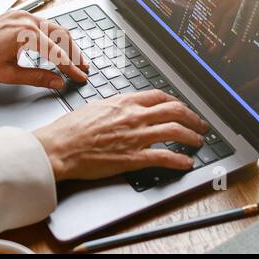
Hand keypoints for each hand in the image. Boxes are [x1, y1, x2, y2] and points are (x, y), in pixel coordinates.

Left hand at [0, 10, 89, 88]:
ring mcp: (23, 15)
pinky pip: (44, 23)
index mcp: (25, 35)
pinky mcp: (19, 15)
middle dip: (75, 52)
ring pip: (55, 27)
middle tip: (84, 67)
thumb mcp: (9, 75)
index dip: (71, 68)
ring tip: (75, 58)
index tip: (80, 77)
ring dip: (67, 42)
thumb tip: (58, 82)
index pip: (57, 53)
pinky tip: (58, 45)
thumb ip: (37, 78)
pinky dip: (55, 34)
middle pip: (62, 35)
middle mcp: (27, 21)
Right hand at [33, 90, 209, 180]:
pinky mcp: (134, 158)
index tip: (182, 107)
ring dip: (192, 137)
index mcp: (124, 102)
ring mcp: (136, 137)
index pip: (160, 96)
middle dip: (193, 117)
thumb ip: (115, 107)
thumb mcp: (95, 107)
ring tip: (198, 142)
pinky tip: (186, 162)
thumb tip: (124, 108)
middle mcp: (134, 116)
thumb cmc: (70, 130)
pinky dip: (180, 160)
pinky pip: (165, 157)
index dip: (176, 102)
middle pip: (175, 111)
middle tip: (200, 124)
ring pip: (176, 131)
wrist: (58, 147)